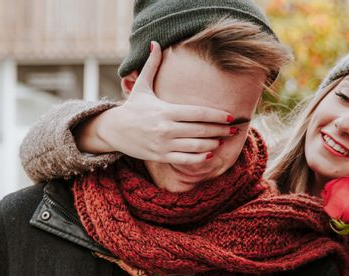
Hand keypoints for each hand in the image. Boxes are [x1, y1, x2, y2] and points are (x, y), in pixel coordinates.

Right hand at [74, 40, 237, 163]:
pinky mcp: (160, 156)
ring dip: (212, 143)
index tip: (230, 116)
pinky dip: (199, 158)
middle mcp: (166, 128)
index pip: (198, 113)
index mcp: (166, 110)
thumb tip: (155, 43)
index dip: (217, 115)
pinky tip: (208, 154)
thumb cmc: (132, 107)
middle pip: (201, 130)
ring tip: (222, 140)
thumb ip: (151, 65)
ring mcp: (164, 144)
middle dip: (221, 130)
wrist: (113, 130)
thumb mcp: (141, 86)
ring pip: (195, 146)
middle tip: (234, 129)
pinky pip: (184, 159)